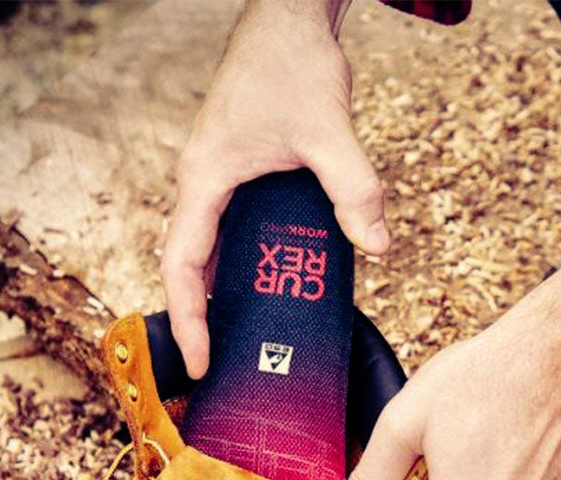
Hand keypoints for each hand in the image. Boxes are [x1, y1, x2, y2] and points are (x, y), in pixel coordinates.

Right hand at [162, 0, 388, 377]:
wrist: (287, 17)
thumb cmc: (293, 62)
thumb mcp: (330, 130)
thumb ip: (354, 189)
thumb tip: (378, 246)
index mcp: (205, 178)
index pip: (183, 264)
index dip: (189, 319)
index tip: (199, 360)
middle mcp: (201, 181)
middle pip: (187, 265)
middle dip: (199, 318)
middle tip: (220, 364)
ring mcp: (216, 177)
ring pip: (205, 249)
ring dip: (216, 294)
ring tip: (240, 339)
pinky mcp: (236, 171)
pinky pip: (227, 231)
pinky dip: (238, 265)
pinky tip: (268, 286)